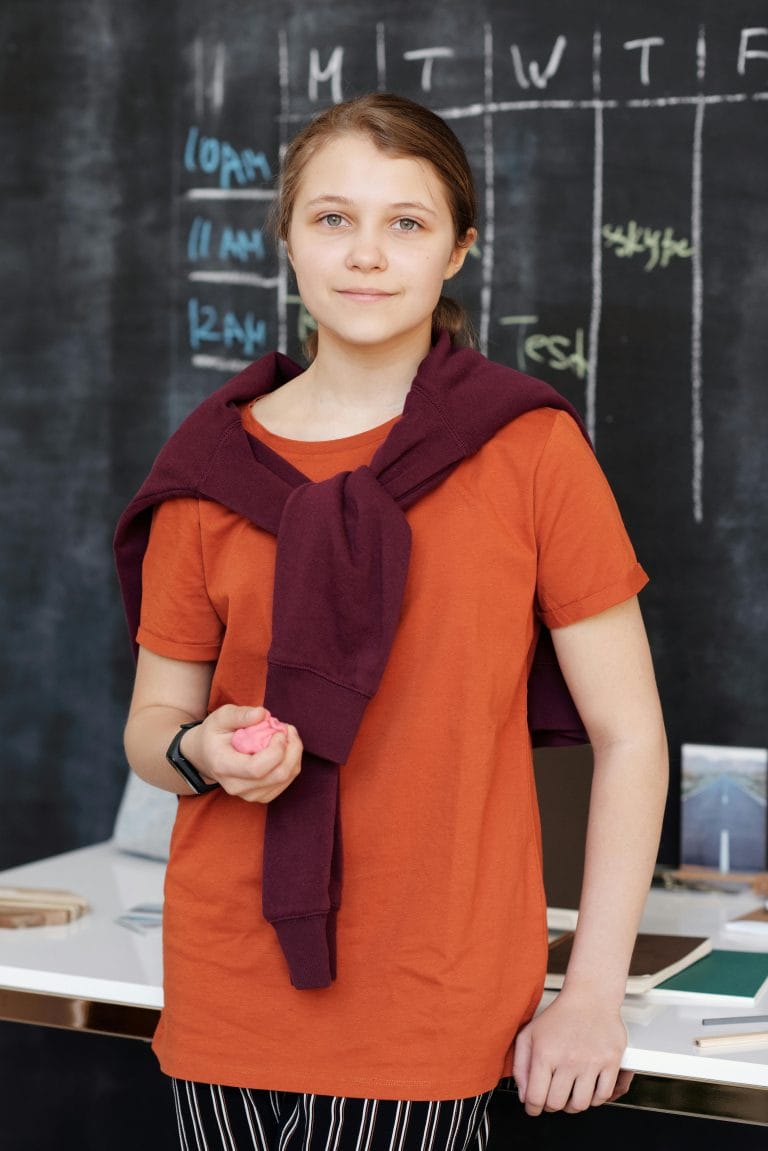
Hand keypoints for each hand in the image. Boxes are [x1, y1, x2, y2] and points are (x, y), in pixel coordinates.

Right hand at [182, 705, 301, 803]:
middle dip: (292, 749)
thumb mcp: (220, 717)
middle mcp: (236, 786)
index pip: (256, 768)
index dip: (276, 750)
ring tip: (286, 735)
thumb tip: (262, 714)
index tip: (278, 731)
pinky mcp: (262, 796)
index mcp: (223, 766)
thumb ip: (239, 715)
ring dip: (294, 753)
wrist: (207, 756)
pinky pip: (288, 781)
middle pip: (278, 775)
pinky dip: (293, 762)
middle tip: (288, 728)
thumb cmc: (215, 734)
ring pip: (287, 778)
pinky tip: (284, 748)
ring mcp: (250, 795)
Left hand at [511, 987, 632, 1115]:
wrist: (590, 997)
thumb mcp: (529, 1034)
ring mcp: (591, 1062)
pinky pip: (603, 1096)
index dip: (532, 1108)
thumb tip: (524, 1096)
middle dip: (551, 1106)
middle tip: (552, 1097)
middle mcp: (568, 1059)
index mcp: (545, 1053)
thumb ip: (520, 1066)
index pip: (535, 1098)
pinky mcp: (611, 1062)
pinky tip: (587, 1089)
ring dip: (572, 1104)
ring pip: (580, 1104)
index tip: (534, 1107)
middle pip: (557, 1104)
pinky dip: (594, 1099)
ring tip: (569, 1093)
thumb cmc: (559, 1016)